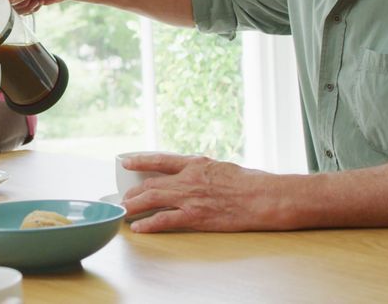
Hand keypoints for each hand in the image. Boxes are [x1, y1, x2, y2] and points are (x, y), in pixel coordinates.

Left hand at [122, 154, 282, 232]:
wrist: (262, 197)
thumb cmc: (249, 182)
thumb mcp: (221, 167)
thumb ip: (202, 169)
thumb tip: (191, 172)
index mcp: (195, 163)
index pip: (160, 159)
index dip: (140, 161)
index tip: (125, 162)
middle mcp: (188, 179)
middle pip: (151, 184)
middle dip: (134, 192)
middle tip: (125, 198)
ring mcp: (190, 198)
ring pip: (152, 200)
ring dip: (134, 206)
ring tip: (124, 212)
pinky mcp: (195, 217)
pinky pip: (164, 220)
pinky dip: (149, 224)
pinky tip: (139, 228)